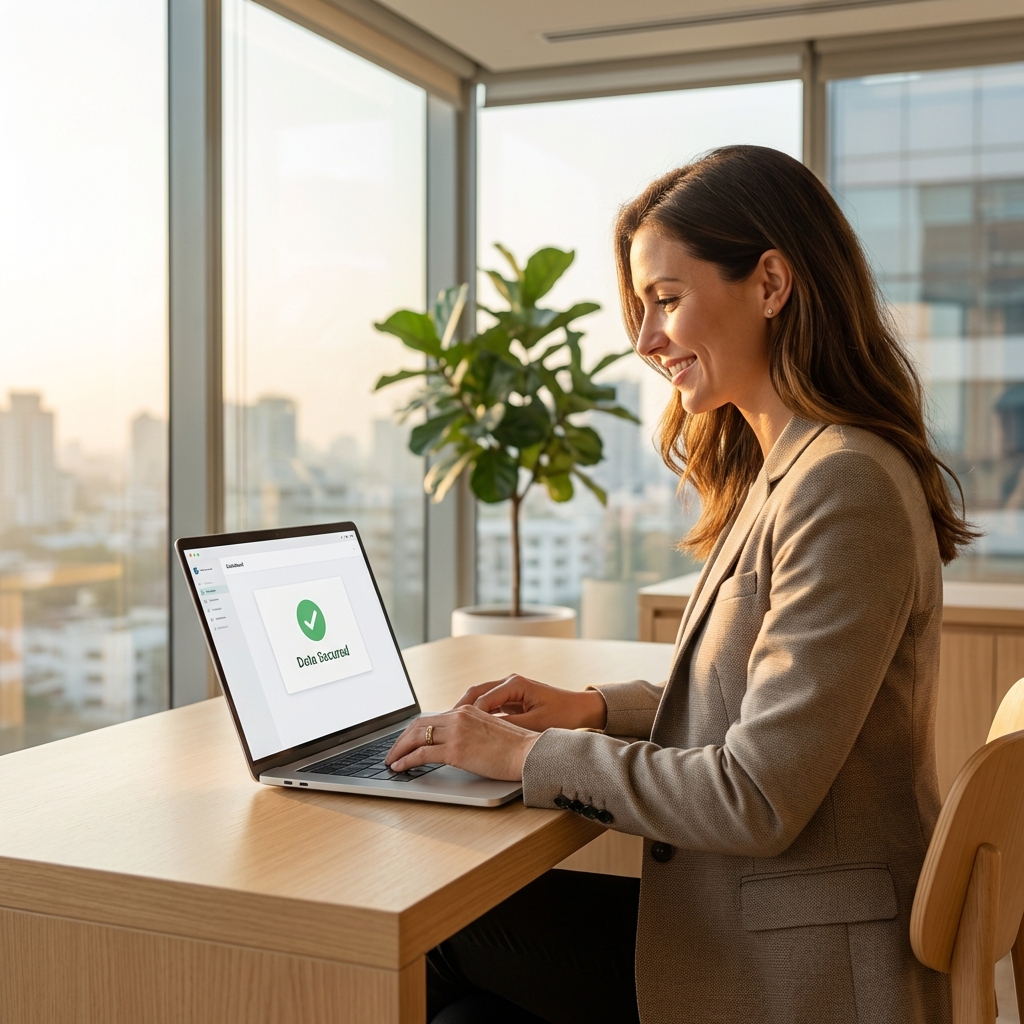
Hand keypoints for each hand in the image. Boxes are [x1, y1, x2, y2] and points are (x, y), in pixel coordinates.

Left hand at [385, 705, 539, 780]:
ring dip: (399, 750)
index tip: (406, 740)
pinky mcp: (456, 750)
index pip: (432, 717)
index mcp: (468, 710)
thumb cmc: (516, 748)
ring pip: (416, 737)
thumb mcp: (491, 731)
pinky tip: (400, 767)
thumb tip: (457, 743)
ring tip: (392, 761)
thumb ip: (472, 731)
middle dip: (402, 739)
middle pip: (419, 724)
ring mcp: (456, 732)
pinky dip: (406, 760)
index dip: (414, 730)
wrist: (529, 753)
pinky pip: (422, 754)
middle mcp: (459, 716)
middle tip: (393, 751)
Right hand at [454, 674, 607, 732]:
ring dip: (465, 712)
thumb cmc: (563, 715)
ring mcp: (509, 688)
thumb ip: (510, 727)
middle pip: (475, 693)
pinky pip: (487, 704)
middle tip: (442, 726)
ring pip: (479, 697)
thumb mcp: (536, 724)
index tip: (454, 729)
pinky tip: (467, 729)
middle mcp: (509, 682)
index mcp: (514, 683)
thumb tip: (485, 734)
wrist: (580, 709)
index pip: (482, 698)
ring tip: (450, 728)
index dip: (467, 715)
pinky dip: (476, 714)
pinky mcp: (511, 697)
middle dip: (457, 709)